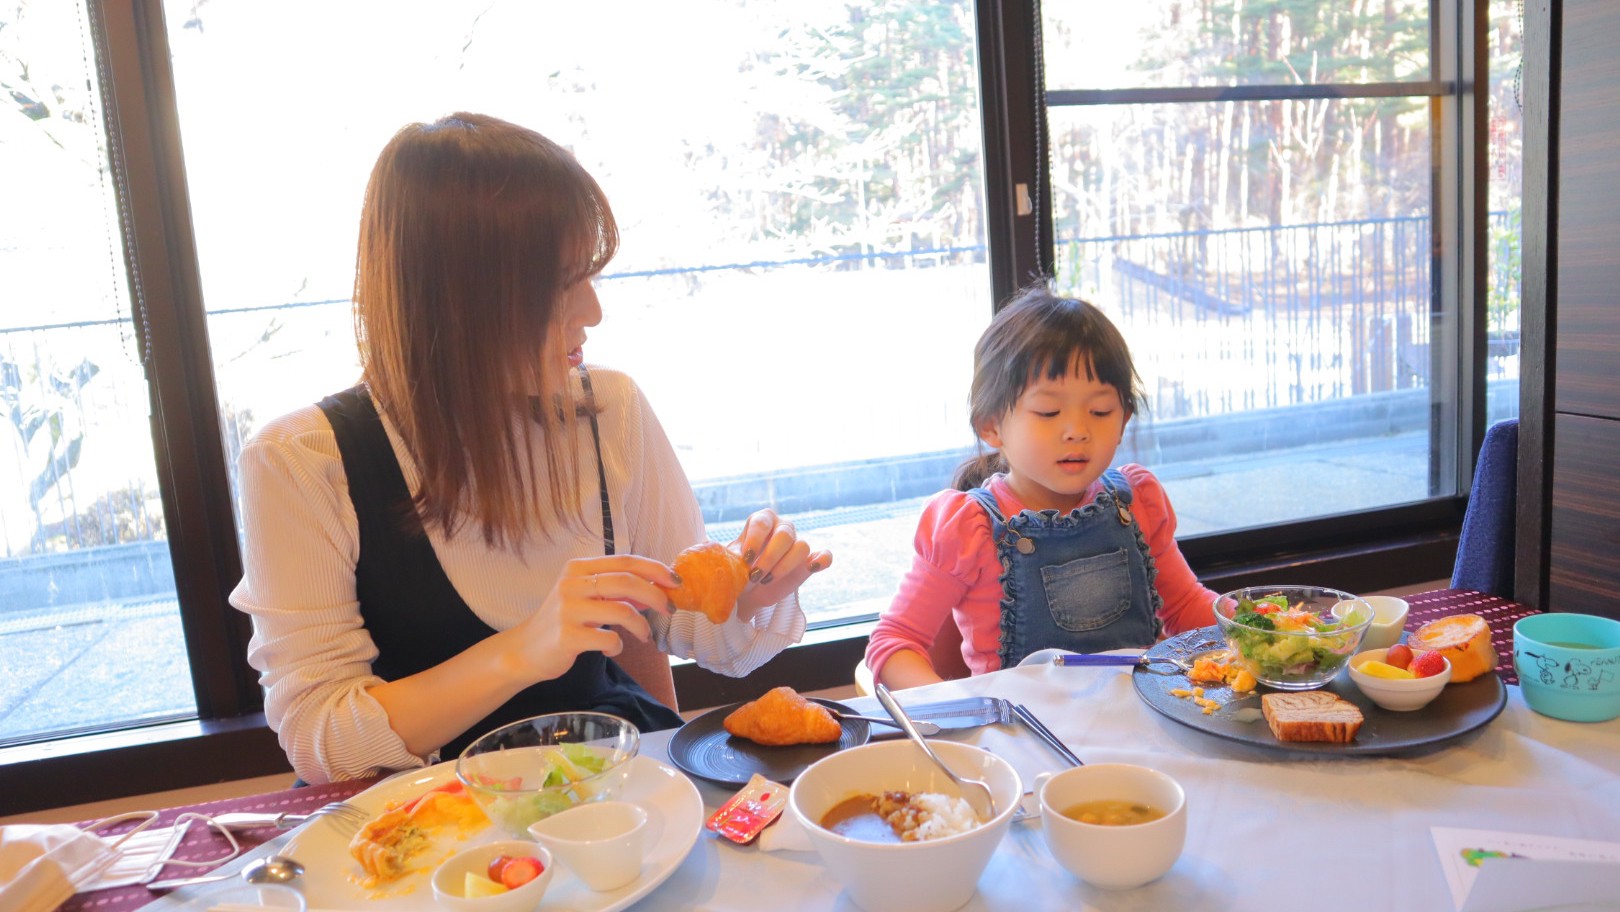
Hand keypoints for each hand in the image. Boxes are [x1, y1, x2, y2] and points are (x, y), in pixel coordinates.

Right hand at [507, 555, 675, 682]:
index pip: (625, 561)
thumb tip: (656, 588)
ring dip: (641, 625)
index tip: (675, 582)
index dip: (655, 569)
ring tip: (643, 636)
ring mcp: (568, 609)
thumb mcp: (587, 598)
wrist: (525, 650)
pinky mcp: (567, 636)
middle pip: (626, 581)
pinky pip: (609, 639)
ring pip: (622, 610)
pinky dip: (619, 646)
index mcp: (579, 569)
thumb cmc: (563, 622)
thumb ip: (617, 591)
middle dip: (656, 595)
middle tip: (669, 610)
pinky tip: (612, 650)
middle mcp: (572, 584)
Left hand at [731, 508, 831, 617]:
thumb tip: (732, 554)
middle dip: (770, 557)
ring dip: (785, 566)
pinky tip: (813, 567)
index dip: (755, 540)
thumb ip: (733, 556)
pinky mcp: (809, 562)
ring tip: (767, 580)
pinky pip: (824, 555)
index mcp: (761, 521)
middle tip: (755, 575)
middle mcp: (781, 528)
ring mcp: (797, 544)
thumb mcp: (731, 563)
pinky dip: (822, 559)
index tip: (746, 559)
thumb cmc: (737, 573)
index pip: (762, 522)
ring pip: (802, 546)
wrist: (747, 593)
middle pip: (784, 535)